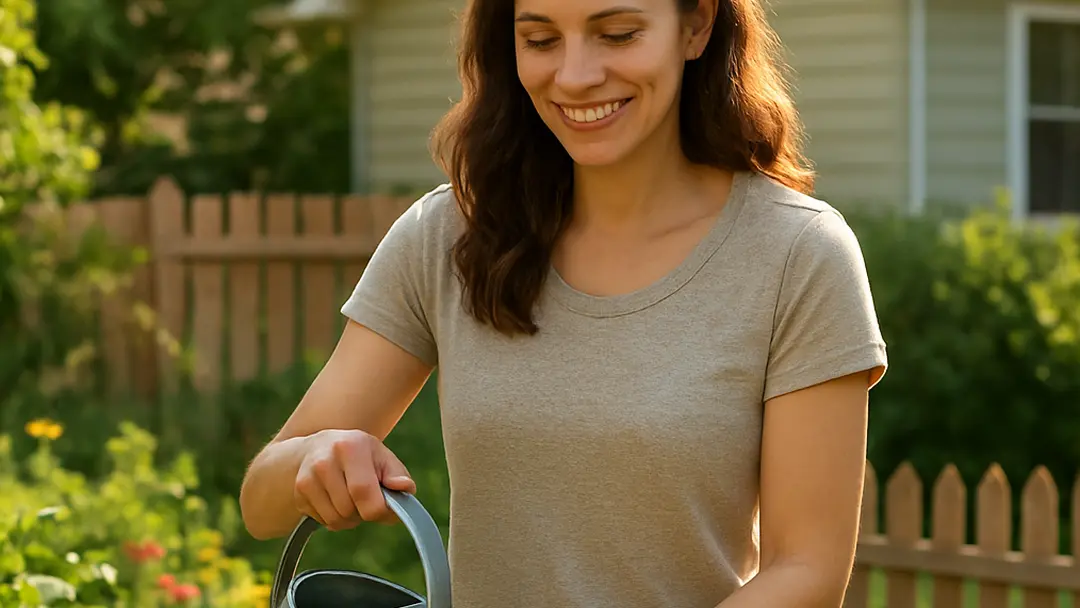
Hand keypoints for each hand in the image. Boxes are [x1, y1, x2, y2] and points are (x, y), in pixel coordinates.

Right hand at [294, 429, 416, 530]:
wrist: (320, 447)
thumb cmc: (360, 455)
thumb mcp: (382, 457)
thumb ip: (397, 474)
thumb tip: (404, 487)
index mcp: (350, 447)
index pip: (364, 492)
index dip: (379, 509)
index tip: (385, 508)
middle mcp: (324, 461)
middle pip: (349, 510)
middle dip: (363, 513)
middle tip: (366, 499)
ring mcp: (307, 477)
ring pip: (336, 520)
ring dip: (349, 519)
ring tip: (352, 499)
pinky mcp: (299, 493)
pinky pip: (323, 521)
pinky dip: (334, 518)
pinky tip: (336, 500)